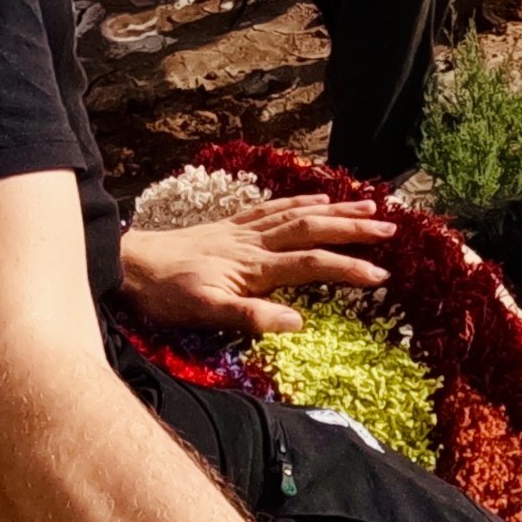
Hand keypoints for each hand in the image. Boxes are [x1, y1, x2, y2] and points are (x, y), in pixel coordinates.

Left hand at [114, 197, 394, 337]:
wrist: (130, 265)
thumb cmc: (168, 295)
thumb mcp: (206, 314)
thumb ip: (252, 318)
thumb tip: (300, 323)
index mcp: (255, 266)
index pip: (312, 263)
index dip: (348, 268)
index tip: (381, 274)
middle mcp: (255, 242)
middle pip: (313, 228)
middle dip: (353, 227)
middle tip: (391, 226)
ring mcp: (243, 230)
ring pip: (298, 212)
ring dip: (335, 208)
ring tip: (368, 203)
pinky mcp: (230, 225)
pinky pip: (273, 207)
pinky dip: (299, 201)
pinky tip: (314, 198)